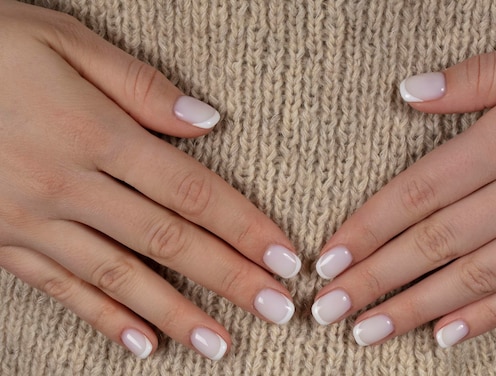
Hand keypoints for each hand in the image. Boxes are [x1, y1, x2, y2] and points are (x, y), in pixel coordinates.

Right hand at [0, 1, 300, 359]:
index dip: (243, 227)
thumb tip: (206, 121)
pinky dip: (103, 318)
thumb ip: (138, 86)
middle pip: (166, 240)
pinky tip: (141, 344)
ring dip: (175, 312)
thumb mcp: (61, 40)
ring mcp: (31, 219)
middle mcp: (68, 184)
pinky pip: (59, 288)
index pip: (191, 190)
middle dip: (228, 279)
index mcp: (94, 131)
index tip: (286, 259)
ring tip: (221, 344)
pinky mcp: (0, 241)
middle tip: (276, 313)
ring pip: (118, 275)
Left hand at [311, 18, 495, 347]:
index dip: (368, 228)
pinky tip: (447, 336)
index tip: (328, 258)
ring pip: (475, 278)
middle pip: (435, 243)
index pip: (419, 192)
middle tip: (325, 310)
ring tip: (367, 334)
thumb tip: (408, 92)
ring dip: (414, 308)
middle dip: (374, 281)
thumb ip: (479, 77)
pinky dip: (488, 319)